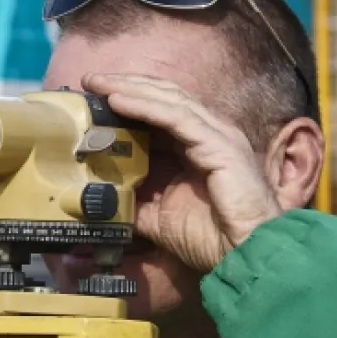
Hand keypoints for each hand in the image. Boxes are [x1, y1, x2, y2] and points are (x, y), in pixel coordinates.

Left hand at [81, 73, 282, 273]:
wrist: (246, 257)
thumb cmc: (212, 240)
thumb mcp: (158, 218)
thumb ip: (134, 203)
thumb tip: (102, 199)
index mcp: (197, 147)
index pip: (159, 112)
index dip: (127, 101)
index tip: (92, 100)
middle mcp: (209, 133)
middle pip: (162, 97)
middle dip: (125, 85)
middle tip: (90, 80)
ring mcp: (216, 135)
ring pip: (168, 100)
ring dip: (130, 88)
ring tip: (97, 83)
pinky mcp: (219, 143)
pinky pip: (175, 117)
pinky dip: (144, 106)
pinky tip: (118, 99)